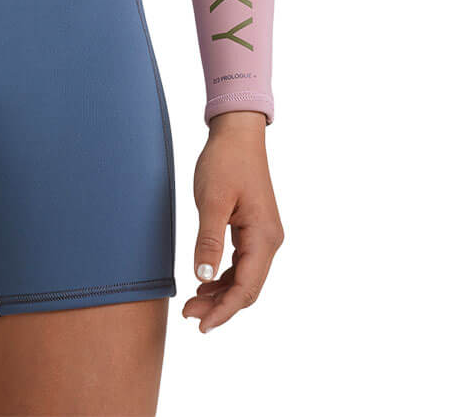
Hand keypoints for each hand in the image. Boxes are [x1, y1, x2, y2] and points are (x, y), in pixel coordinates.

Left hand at [182, 110, 282, 331]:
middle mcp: (269, 240)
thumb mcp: (212, 200)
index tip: (201, 324)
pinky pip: (242, 263)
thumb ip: (209, 240)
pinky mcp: (253, 228)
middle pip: (248, 288)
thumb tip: (202, 277)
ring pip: (245, 277)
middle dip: (220, 305)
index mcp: (264, 237)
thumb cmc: (225, 161)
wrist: (237, 133)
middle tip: (188, 313)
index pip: (246, 288)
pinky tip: (204, 281)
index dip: (224, 310)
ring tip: (193, 302)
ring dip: (220, 293)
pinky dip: (224, 276)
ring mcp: (263, 235)